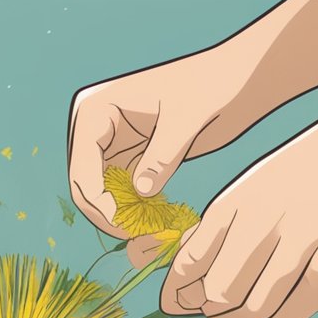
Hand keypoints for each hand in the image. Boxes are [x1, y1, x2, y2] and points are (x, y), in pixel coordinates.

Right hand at [67, 50, 256, 241]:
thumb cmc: (212, 86)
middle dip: (105, 212)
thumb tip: (141, 192)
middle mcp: (95, 127)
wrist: (234, 81)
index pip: (82, 166)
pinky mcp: (130, 158)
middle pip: (84, 184)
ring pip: (101, 193)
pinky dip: (135, 210)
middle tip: (135, 236)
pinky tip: (155, 221)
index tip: (124, 225)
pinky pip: (122, 193)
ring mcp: (111, 143)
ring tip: (147, 232)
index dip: (97, 200)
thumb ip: (163, 155)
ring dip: (119, 215)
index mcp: (96, 109)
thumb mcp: (188, 119)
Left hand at [159, 94, 317, 317]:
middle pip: (219, 293)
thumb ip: (217, 227)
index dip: (177, 294)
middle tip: (210, 313)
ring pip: (254, 307)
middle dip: (209, 311)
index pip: (189, 262)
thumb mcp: (252, 185)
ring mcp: (304, 239)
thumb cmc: (305, 169)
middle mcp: (265, 218)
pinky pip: (295, 311)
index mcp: (235, 199)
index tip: (176, 305)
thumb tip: (183, 277)